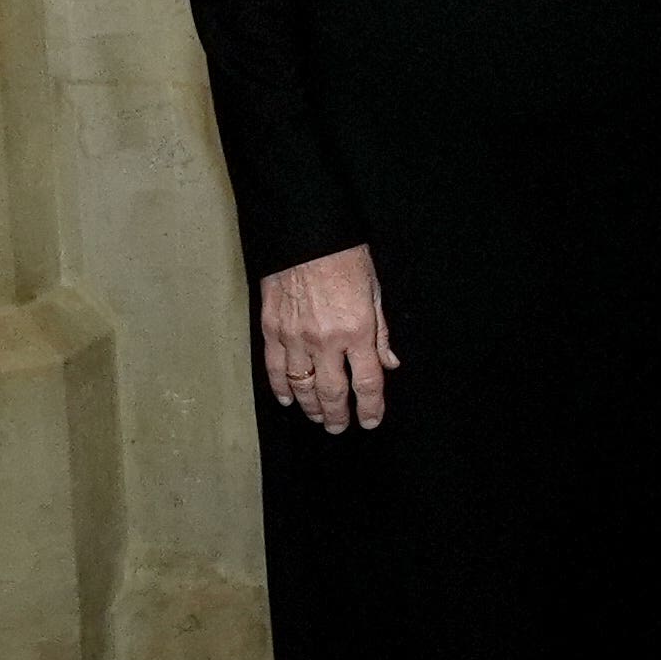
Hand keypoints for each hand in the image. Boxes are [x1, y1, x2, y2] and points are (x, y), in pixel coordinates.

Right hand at [258, 244, 395, 433]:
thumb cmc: (345, 256)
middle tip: (340, 427)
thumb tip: (389, 364)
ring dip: (311, 407)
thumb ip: (381, 333)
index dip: (371, 407)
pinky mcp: (271, 328)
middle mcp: (326, 339)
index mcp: (357, 329)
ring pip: (301, 386)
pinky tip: (287, 399)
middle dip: (338, 415)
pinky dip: (280, 387)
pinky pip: (274, 368)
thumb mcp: (375, 290)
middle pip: (332, 392)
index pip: (367, 382)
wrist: (305, 232)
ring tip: (318, 417)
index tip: (372, 420)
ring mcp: (295, 336)